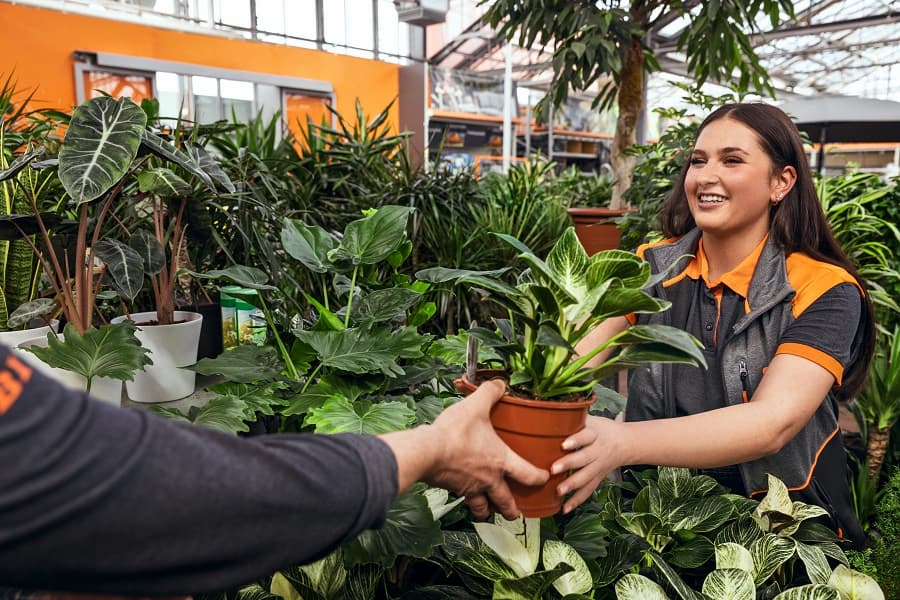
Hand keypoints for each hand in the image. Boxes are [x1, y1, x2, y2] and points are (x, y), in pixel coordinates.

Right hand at [425, 380, 548, 519]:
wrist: (427, 452)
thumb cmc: (455, 434)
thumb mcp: (476, 406)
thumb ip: (490, 393)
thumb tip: (500, 384)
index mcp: (501, 461)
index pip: (528, 475)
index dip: (539, 478)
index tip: (544, 478)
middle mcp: (488, 479)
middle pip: (505, 502)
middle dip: (512, 510)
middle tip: (515, 513)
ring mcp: (469, 487)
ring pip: (482, 507)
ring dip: (486, 510)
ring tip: (487, 511)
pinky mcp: (451, 488)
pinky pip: (461, 499)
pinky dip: (463, 499)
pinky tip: (460, 493)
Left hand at [551, 415, 623, 512]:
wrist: (626, 443)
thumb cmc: (600, 428)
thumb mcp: (589, 419)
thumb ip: (571, 418)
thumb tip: (544, 411)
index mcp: (595, 433)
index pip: (586, 436)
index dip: (575, 440)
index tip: (563, 445)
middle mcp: (598, 451)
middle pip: (584, 458)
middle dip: (568, 464)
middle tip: (553, 469)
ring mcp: (599, 466)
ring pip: (586, 477)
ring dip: (572, 485)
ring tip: (558, 491)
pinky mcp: (598, 478)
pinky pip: (588, 491)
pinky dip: (577, 501)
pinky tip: (565, 509)